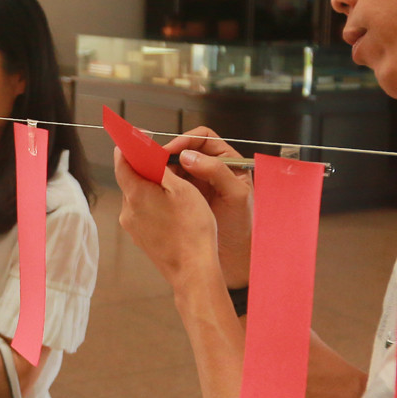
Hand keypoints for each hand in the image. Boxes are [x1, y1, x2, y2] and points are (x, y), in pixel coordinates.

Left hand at [115, 147, 222, 291]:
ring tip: (176, 190)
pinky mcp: (140, 237)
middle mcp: (128, 210)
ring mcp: (132, 226)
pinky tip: (173, 209)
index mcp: (136, 194)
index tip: (139, 137)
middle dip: (145, 168)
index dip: (128, 146)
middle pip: (130, 179)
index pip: (121, 161)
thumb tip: (146, 156)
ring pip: (138, 196)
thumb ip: (161, 170)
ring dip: (151, 187)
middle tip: (166, 163)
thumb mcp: (183, 190)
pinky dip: (154, 204)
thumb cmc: (193, 230)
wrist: (193, 270)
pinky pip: (143, 212)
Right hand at [162, 126, 253, 288]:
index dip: (187, 140)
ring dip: (163, 169)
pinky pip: (170, 185)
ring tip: (153, 175)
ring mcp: (197, 185)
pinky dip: (162, 184)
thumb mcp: (236, 195)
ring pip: (175, 167)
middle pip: (185, 150)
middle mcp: (210, 170)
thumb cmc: (243, 227)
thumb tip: (189, 155)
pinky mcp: (185, 199)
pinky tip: (156, 189)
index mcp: (227, 163)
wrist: (236, 258)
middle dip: (170, 154)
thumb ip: (216, 171)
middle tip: (156, 161)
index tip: (173, 150)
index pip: (204, 139)